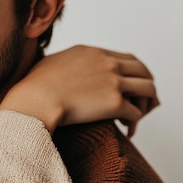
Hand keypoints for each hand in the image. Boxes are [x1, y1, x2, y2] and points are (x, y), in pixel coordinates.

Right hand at [0, 45, 157, 134]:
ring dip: (145, 104)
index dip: (134, 74)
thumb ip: (65, 63)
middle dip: (145, 88)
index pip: (128, 59)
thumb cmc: (34, 86)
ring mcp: (113, 82)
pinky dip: (134, 122)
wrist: (34, 100)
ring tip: (135, 117)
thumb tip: (59, 69)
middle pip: (143, 71)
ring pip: (148, 90)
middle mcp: (107, 63)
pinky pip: (136, 113)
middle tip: (140, 103)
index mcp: (93, 52)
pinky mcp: (114, 103)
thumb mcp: (51, 63)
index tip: (130, 87)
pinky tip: (126, 130)